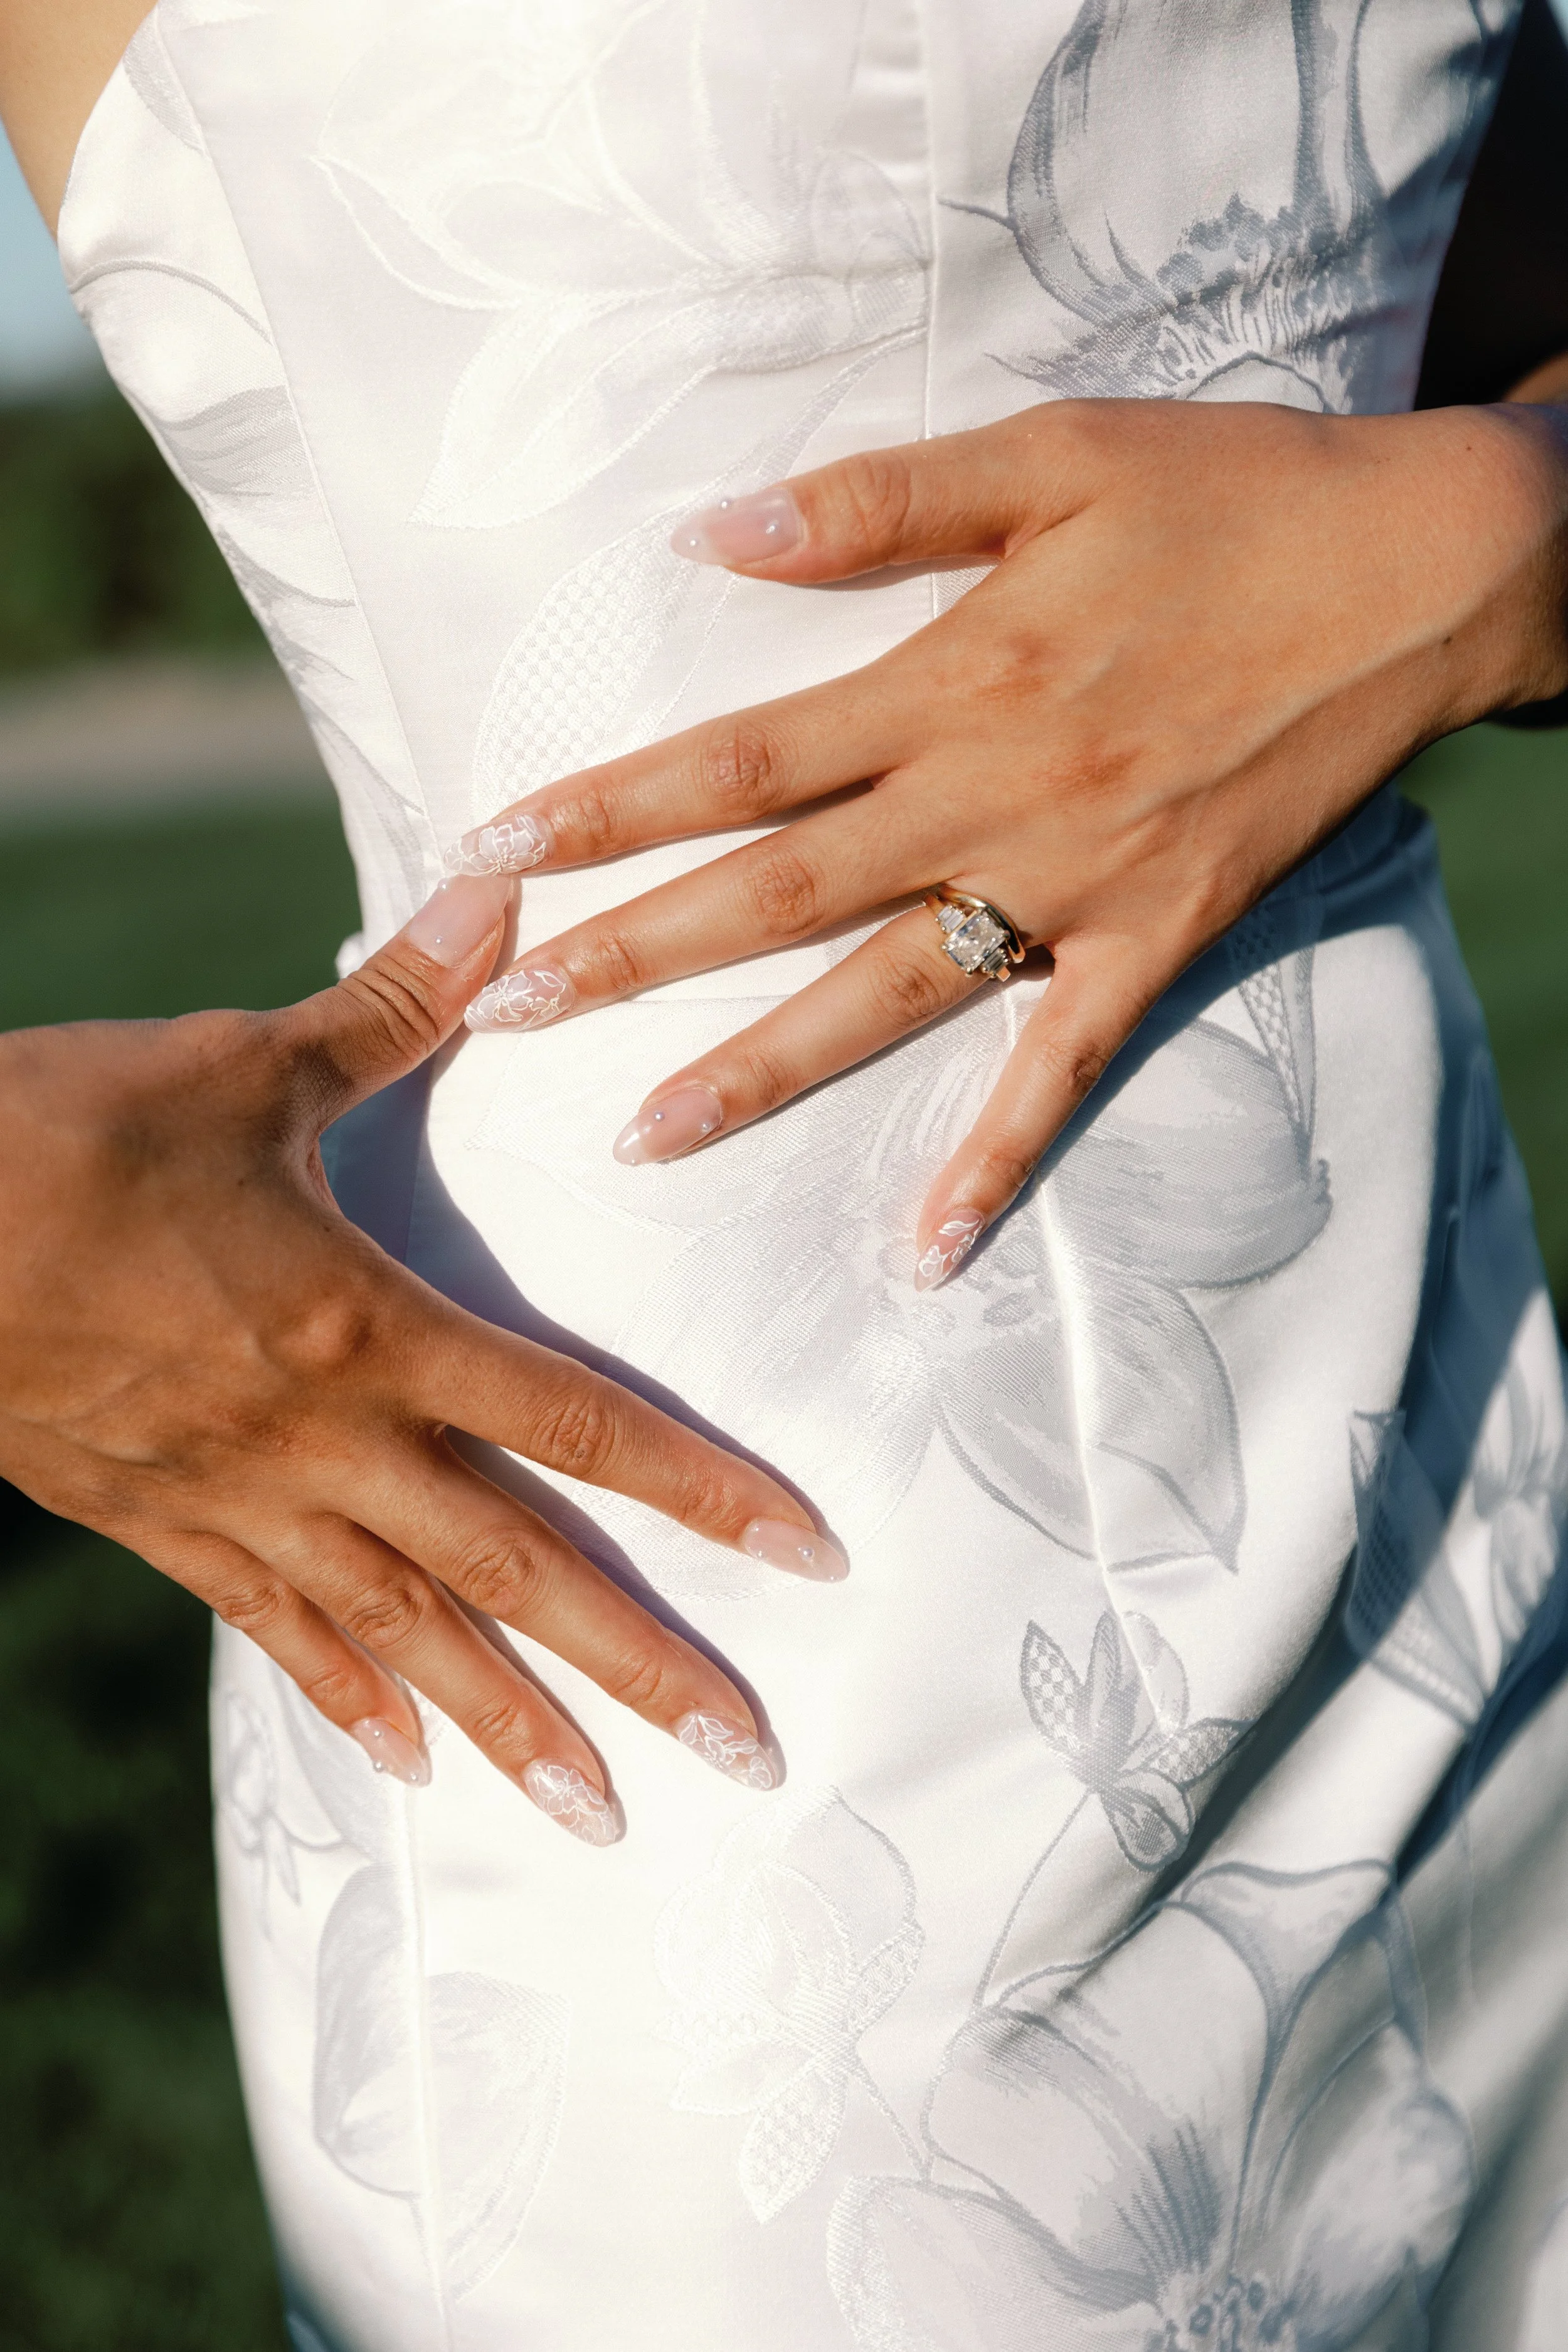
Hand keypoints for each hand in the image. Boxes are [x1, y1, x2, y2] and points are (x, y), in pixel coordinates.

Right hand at [0, 874, 839, 1841]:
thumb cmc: (61, 1132)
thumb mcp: (241, 1061)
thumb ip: (394, 1001)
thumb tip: (509, 894)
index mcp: (364, 1323)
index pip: (575, 1420)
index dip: (702, 1491)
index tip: (804, 1556)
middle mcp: (322, 1437)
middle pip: (516, 1569)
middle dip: (638, 1665)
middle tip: (748, 1753)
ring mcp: (236, 1497)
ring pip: (406, 1632)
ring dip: (510, 1728)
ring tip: (602, 1815)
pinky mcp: (155, 1522)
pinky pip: (272, 1628)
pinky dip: (346, 1694)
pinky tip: (406, 1759)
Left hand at [454, 396, 1567, 1284]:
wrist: (1420, 574)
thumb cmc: (1230, 494)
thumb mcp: (1052, 453)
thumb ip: (876, 501)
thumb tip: (705, 533)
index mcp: (954, 677)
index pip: (741, 760)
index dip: (609, 808)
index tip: (493, 853)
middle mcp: (996, 797)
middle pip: (778, 892)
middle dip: (632, 954)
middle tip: (503, 1011)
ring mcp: (1078, 885)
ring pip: (887, 997)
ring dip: (758, 1072)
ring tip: (640, 1135)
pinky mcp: (1158, 941)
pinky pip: (1063, 1070)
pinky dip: (998, 1160)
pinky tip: (928, 1247)